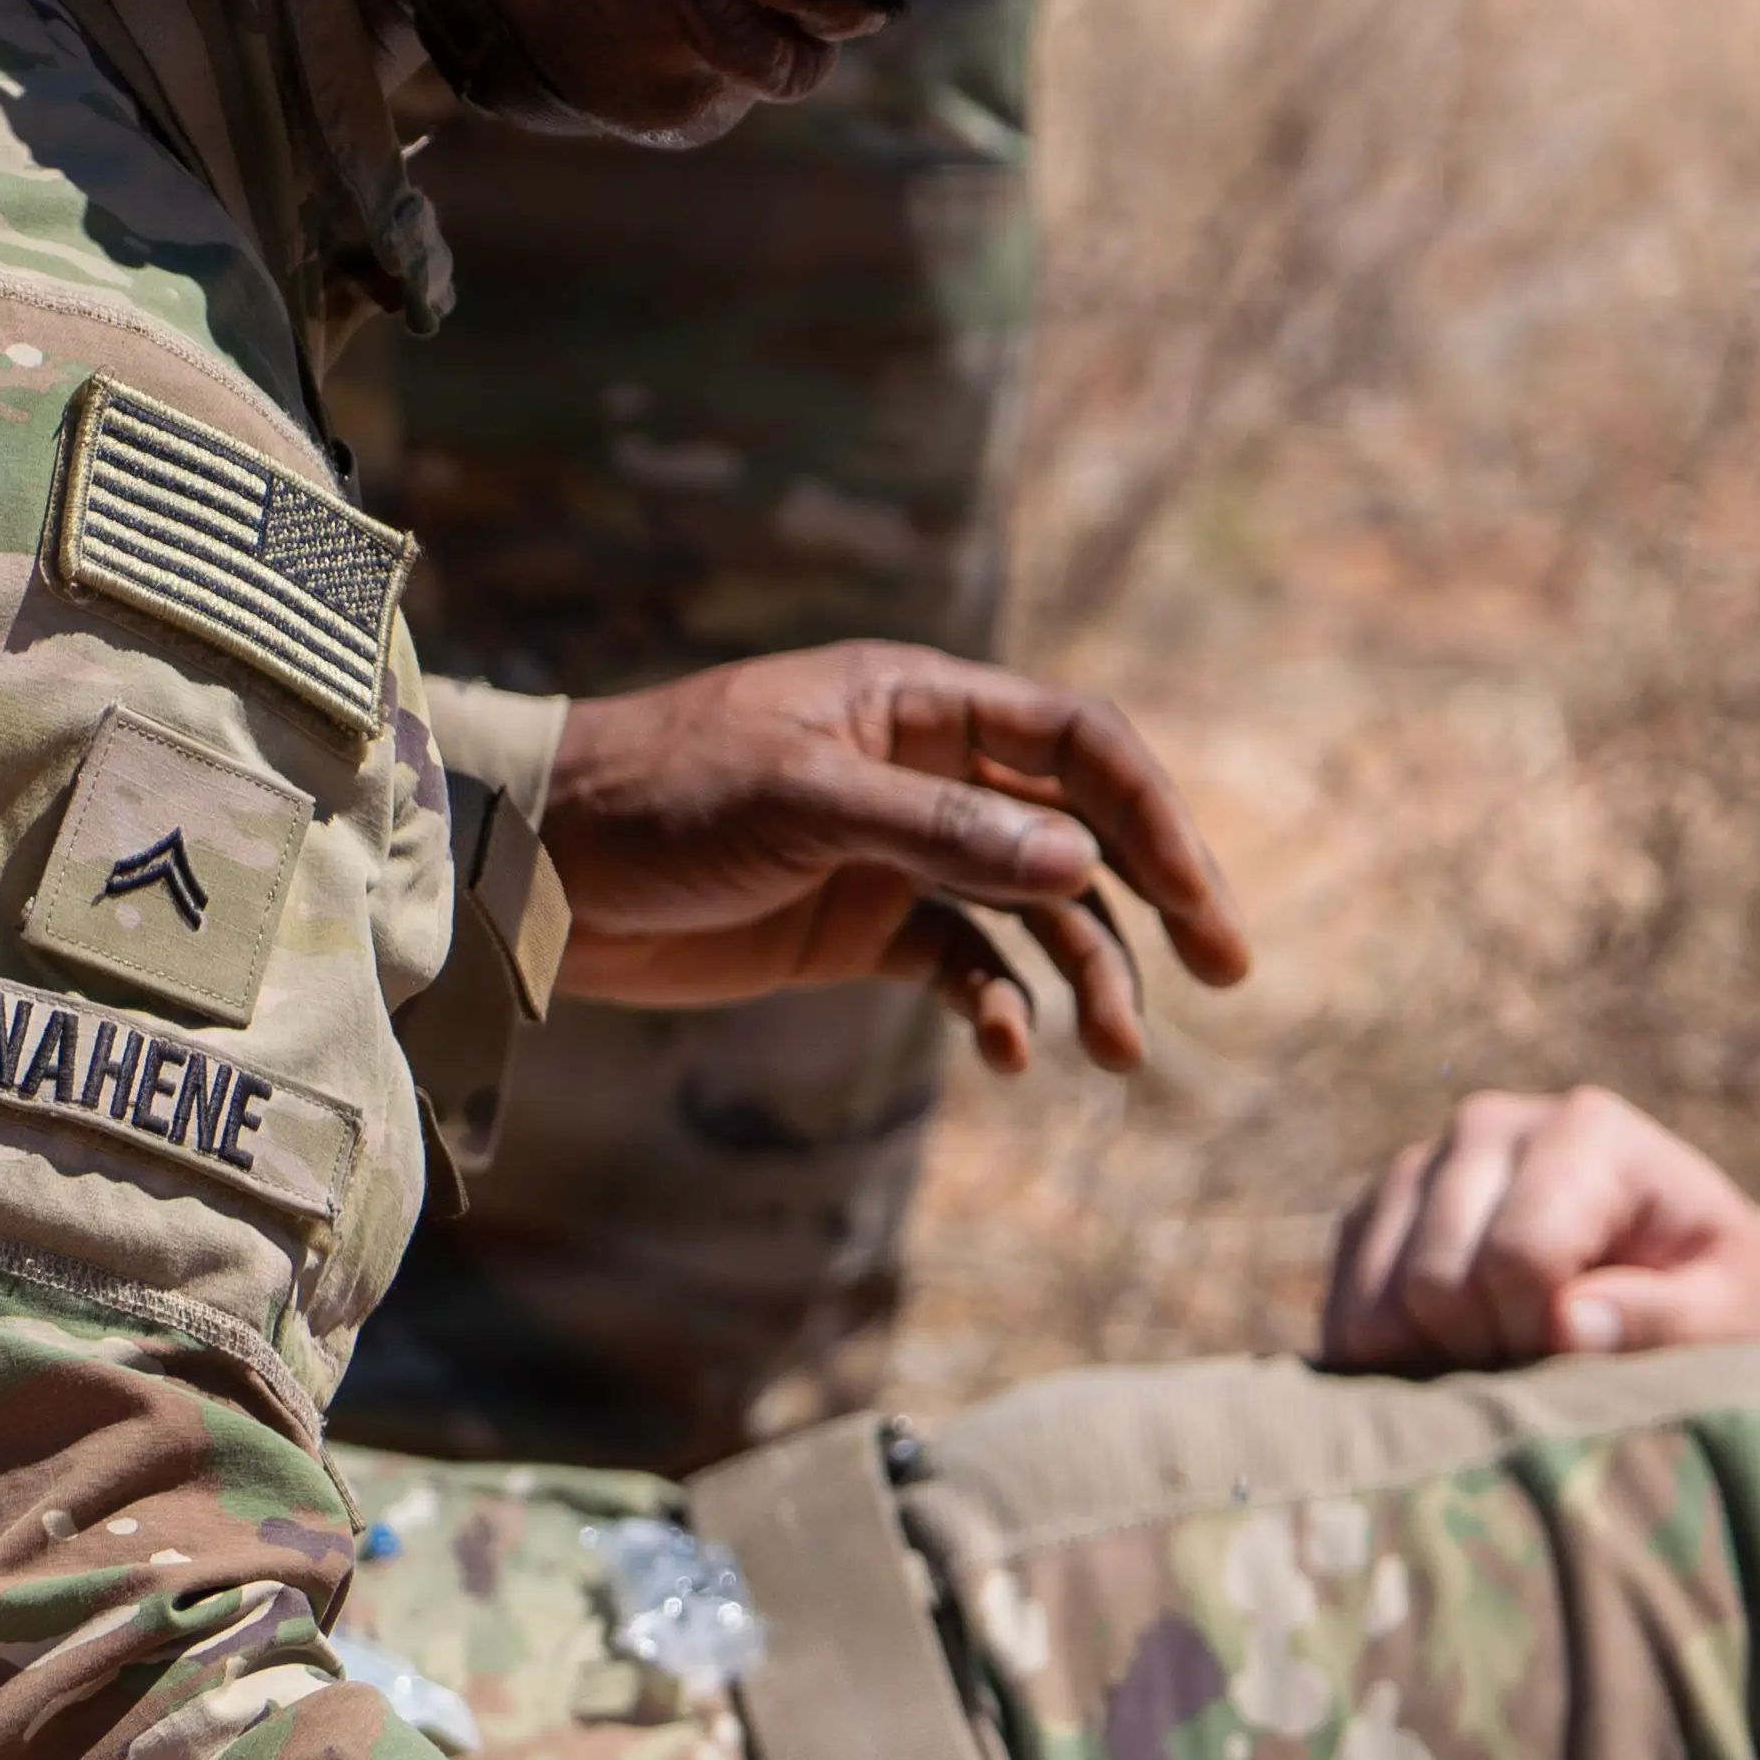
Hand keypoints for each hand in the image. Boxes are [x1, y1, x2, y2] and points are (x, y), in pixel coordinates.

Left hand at [544, 646, 1253, 1070]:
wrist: (536, 868)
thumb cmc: (659, 799)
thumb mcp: (801, 802)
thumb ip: (940, 832)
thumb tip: (1081, 862)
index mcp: (919, 704)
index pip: (1078, 743)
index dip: (1151, 812)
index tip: (1198, 899)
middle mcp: (928, 771)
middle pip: (1080, 827)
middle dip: (1156, 898)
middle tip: (1223, 970)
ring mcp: (900, 853)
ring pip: (1036, 911)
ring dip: (1087, 975)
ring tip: (1117, 1055)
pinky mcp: (862, 927)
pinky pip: (966, 967)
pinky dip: (999, 1009)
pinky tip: (1005, 1054)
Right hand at [1317, 1090, 1759, 1371]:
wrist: (1686, 1282)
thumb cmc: (1723, 1300)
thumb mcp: (1731, 1314)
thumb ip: (1667, 1319)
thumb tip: (1568, 1322)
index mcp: (1587, 1129)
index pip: (1516, 1257)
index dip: (1545, 1339)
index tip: (1590, 1362)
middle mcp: (1492, 1124)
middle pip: (1434, 1283)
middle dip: (1489, 1352)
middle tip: (1548, 1368)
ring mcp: (1423, 1165)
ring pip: (1376, 1303)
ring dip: (1437, 1363)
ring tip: (1509, 1362)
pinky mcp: (1376, 1216)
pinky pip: (1344, 1312)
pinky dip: (1389, 1363)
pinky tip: (1455, 1364)